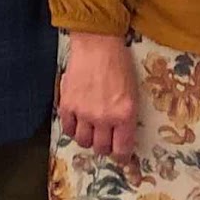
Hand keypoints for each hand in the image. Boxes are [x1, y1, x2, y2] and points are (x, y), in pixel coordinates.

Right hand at [58, 32, 137, 159]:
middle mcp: (104, 117)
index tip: (121, 155)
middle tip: (107, 140)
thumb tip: (122, 135)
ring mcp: (83, 113)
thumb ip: (126, 115)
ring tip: (92, 129)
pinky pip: (68, 130)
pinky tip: (78, 122)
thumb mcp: (133, 91)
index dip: (122, 156)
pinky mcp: (67, 105)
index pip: (122, 149)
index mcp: (125, 114)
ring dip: (89, 139)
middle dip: (105, 147)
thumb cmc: (120, 64)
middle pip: (101, 148)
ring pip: (83, 141)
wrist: (97, 44)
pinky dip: (73, 129)